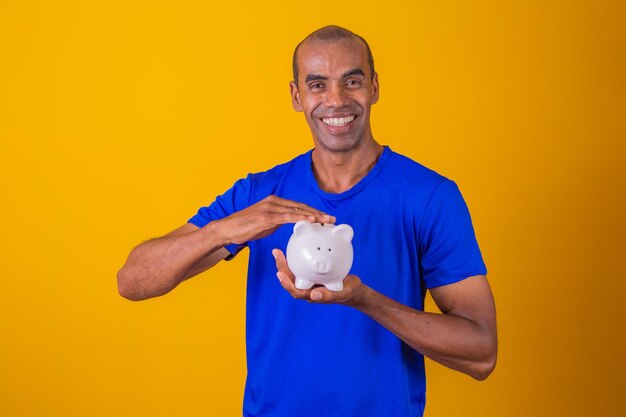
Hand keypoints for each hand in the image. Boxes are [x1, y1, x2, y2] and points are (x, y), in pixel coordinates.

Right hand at [215, 195, 334, 244]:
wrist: (228, 229)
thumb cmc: (246, 227)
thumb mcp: (266, 223)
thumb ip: (279, 220)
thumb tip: (290, 224)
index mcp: (275, 201)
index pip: (299, 206)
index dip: (313, 211)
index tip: (325, 217)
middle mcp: (274, 201)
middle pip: (301, 207)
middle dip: (318, 213)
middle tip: (332, 219)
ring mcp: (270, 208)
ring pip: (297, 211)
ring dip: (314, 216)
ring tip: (326, 221)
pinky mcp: (267, 216)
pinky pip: (288, 217)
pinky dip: (301, 219)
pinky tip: (311, 221)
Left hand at [272, 248, 366, 306]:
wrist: (354, 289)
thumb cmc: (349, 292)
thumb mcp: (342, 292)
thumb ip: (330, 295)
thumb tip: (313, 296)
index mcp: (312, 295)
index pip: (296, 291)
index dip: (286, 284)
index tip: (279, 274)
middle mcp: (308, 289)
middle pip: (291, 280)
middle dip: (281, 268)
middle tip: (276, 253)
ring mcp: (310, 282)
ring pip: (294, 273)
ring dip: (285, 263)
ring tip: (278, 251)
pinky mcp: (314, 274)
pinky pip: (303, 266)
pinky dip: (297, 259)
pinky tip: (295, 247)